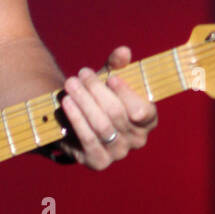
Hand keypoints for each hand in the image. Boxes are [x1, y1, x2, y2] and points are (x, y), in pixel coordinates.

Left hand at [57, 46, 157, 170]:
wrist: (75, 119)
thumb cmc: (99, 97)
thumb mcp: (108, 79)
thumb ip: (117, 66)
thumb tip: (123, 51)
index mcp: (147, 120)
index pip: (144, 110)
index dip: (127, 94)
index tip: (110, 78)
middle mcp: (137, 140)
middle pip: (118, 114)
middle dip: (97, 91)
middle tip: (81, 74)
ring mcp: (119, 153)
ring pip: (102, 126)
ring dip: (84, 102)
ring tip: (71, 84)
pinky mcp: (99, 162)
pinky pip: (88, 139)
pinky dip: (77, 119)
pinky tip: (67, 103)